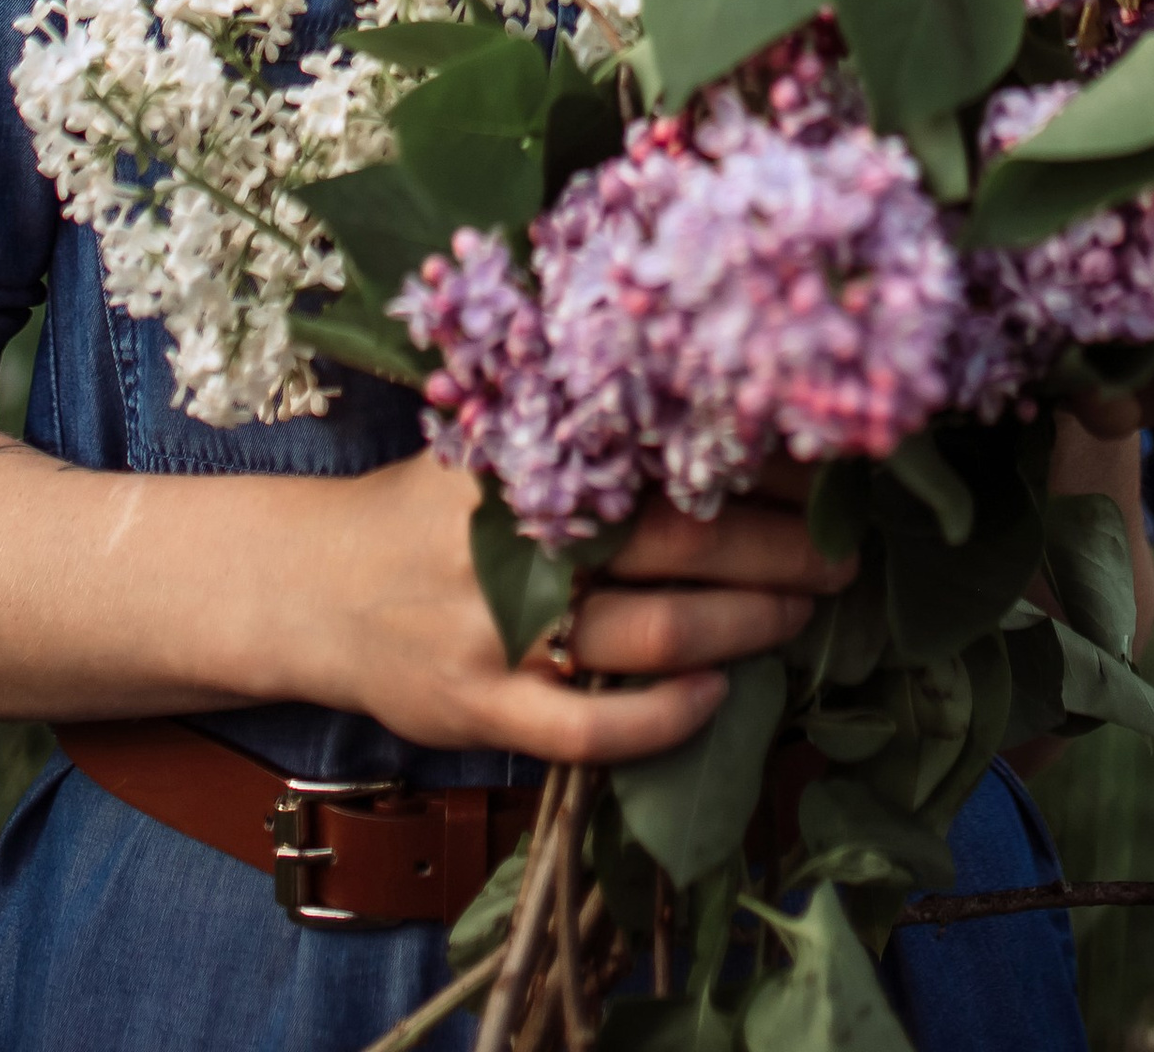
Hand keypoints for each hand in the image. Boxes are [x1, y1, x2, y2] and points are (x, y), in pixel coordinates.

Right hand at [298, 448, 851, 765]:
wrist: (311, 585)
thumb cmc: (427, 508)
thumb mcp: (495, 448)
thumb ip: (587, 441)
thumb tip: (724, 425)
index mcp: (531, 459)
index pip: (668, 454)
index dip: (757, 467)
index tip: (825, 470)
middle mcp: (516, 538)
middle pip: (680, 544)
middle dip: (778, 551)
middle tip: (842, 554)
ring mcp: (495, 630)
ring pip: (650, 636)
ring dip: (742, 628)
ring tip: (800, 616)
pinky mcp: (479, 706)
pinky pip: (587, 727)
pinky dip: (661, 720)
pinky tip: (715, 701)